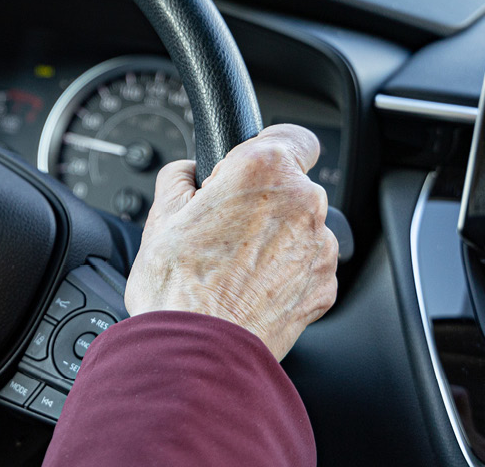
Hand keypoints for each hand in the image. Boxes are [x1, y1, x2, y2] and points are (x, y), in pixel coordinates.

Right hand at [124, 124, 338, 360]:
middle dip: (264, 198)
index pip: (294, 134)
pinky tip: (249, 286)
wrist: (198, 351)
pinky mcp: (324, 286)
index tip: (250, 162)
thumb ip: (180, 177)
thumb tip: (187, 173)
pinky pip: (307, 264)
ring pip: (302, 226)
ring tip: (233, 263)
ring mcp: (319, 247)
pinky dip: (285, 271)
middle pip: (294, 184)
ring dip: (276, 236)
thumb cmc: (179, 286)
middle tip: (224, 223)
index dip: (268, 145)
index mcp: (264, 171)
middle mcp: (303, 203)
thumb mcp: (160, 215)